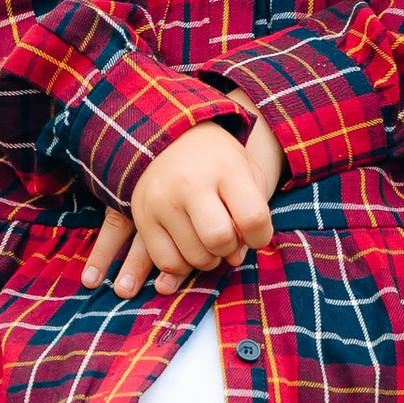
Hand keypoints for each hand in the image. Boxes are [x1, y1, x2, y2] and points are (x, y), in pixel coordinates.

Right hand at [83, 120, 283, 292]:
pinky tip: (189, 248)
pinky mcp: (142, 217)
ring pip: (194, 256)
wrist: (170, 137)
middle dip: (231, 248)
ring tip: (209, 241)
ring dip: (209, 259)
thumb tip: (234, 259)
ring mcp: (162, 201)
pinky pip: (166, 260)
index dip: (261, 236)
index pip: (253, 218)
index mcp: (226, 168)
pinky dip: (183, 265)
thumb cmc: (218, 161)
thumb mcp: (247, 172)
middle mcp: (191, 183)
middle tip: (228, 237)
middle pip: (219, 239)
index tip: (256, 233)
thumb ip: (253, 214)